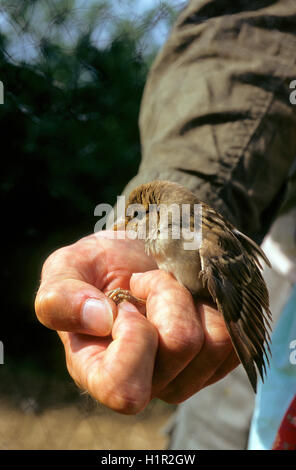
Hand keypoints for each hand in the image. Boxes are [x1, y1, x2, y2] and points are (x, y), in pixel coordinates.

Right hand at [35, 231, 238, 413]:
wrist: (139, 255)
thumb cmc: (99, 266)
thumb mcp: (65, 269)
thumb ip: (60, 298)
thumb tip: (99, 320)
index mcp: (99, 373)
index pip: (125, 388)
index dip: (133, 336)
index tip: (123, 303)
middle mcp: (147, 384)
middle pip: (181, 346)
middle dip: (167, 296)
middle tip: (145, 282)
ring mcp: (187, 375)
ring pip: (214, 338)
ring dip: (190, 295)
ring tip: (167, 287)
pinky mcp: (219, 360)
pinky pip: (236, 334)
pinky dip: (213, 302)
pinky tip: (189, 299)